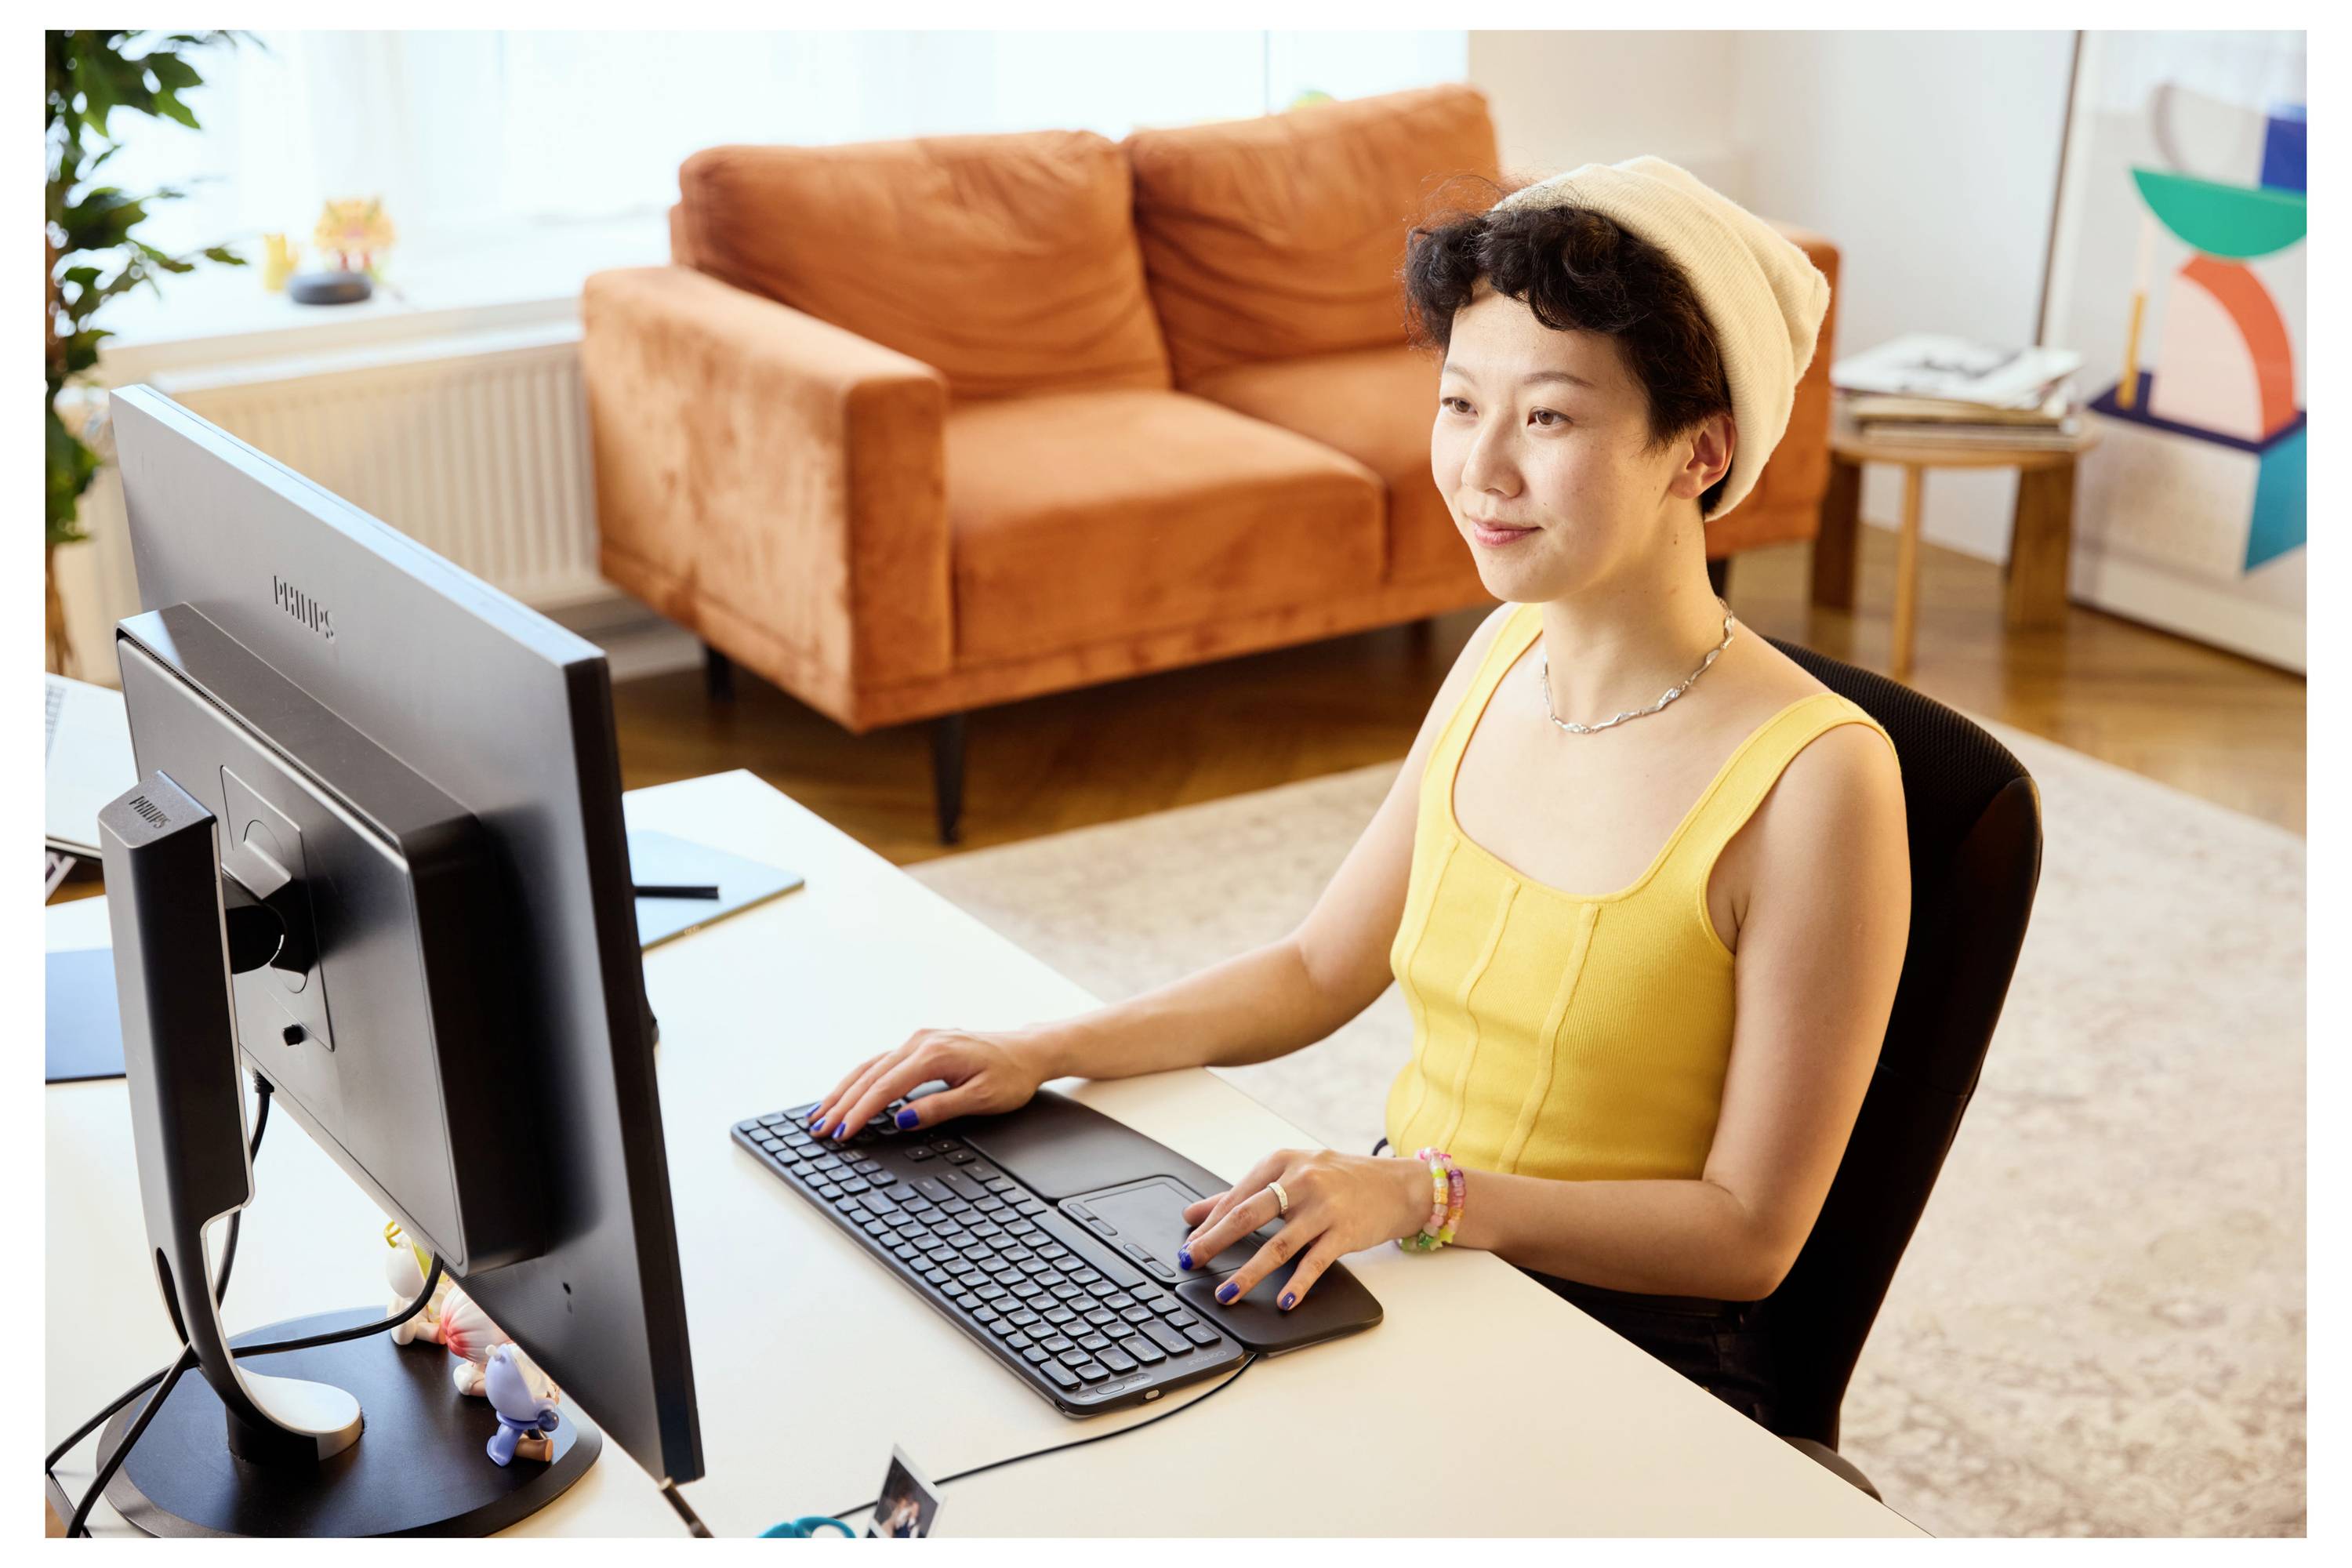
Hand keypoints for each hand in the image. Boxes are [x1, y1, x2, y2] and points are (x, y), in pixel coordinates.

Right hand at [806, 1026, 1052, 1139]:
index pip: (887, 1087)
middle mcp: (921, 1041)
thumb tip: (903, 1119)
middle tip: (819, 1129)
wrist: (1028, 1050)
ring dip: (844, 1090)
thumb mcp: (982, 1098)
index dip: (861, 1112)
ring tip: (820, 1114)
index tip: (843, 1133)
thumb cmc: (1011, 1074)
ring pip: (870, 1066)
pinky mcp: (920, 1045)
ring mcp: (919, 1040)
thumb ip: (941, 1108)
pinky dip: (859, 1080)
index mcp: (935, 1054)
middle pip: (870, 1075)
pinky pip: (881, 1063)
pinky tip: (846, 1094)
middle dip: (842, 1103)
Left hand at [1176, 1147, 1430, 1311]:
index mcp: (1282, 1162)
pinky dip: (1298, 1285)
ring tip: (1227, 1292)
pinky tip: (1283, 1302)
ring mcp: (1324, 1207)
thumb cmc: (1339, 1179)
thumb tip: (1194, 1212)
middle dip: (1215, 1242)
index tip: (1188, 1245)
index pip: (1235, 1197)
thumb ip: (1242, 1193)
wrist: (1396, 1185)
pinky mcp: (1345, 1232)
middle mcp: (1301, 1180)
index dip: (1208, 1224)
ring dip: (1249, 1272)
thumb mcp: (1290, 1173)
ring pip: (1279, 1245)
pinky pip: (1315, 1262)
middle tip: (1191, 1262)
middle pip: (1249, 1215)